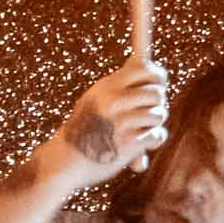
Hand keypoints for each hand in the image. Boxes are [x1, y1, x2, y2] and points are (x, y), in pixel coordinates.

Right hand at [47, 59, 168, 189]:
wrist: (64, 163)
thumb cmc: (83, 131)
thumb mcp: (93, 100)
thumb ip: (116, 84)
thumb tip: (138, 59)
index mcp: (105, 87)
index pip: (144, 68)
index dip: (157, 75)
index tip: (160, 83)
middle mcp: (113, 101)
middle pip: (156, 93)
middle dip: (157, 104)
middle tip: (148, 114)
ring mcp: (120, 122)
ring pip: (159, 114)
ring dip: (155, 125)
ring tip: (142, 131)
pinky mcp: (128, 143)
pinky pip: (157, 135)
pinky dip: (154, 141)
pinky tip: (143, 146)